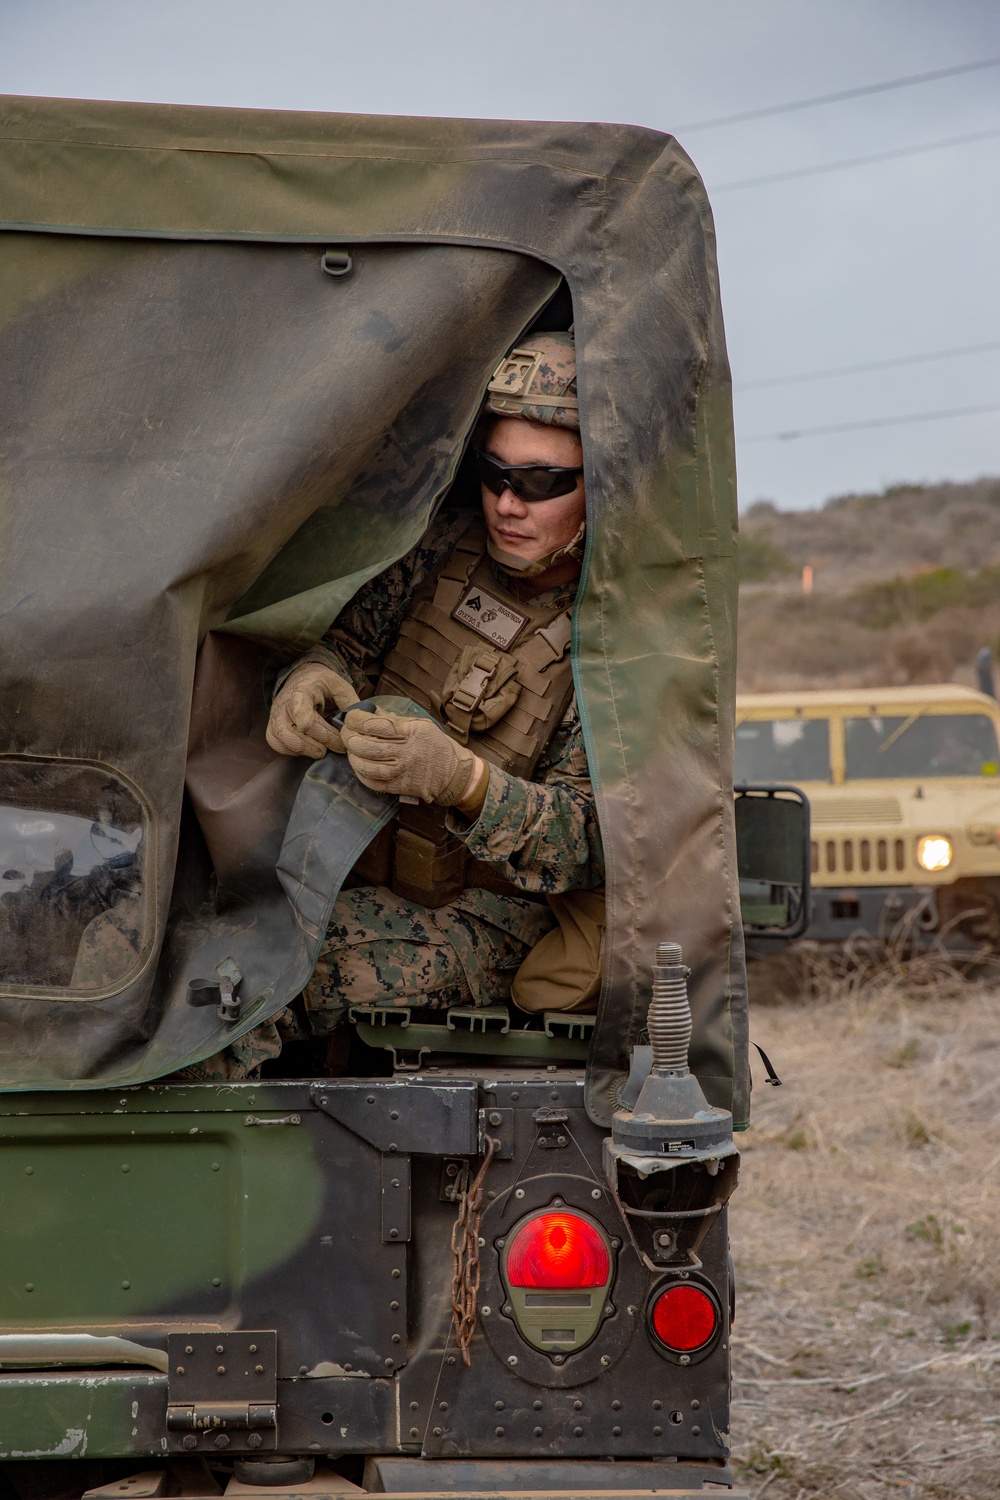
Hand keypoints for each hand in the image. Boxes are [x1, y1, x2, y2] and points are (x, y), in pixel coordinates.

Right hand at [266, 662, 359, 759]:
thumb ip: (349, 703)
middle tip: (339, 747)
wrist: (301, 680)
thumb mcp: (339, 686)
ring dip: (306, 750)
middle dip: (319, 742)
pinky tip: (310, 749)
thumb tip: (356, 724)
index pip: (299, 706)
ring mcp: (276, 717)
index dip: (304, 718)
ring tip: (324, 751)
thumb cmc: (322, 685)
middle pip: (294, 730)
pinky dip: (295, 752)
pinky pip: (279, 745)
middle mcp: (284, 704)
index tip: (313, 730)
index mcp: (302, 691)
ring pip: (284, 740)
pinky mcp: (272, 729)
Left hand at [343, 708, 485, 807]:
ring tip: (351, 749)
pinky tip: (358, 766)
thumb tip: (370, 712)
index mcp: (409, 732)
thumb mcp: (420, 724)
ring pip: (366, 765)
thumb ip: (394, 719)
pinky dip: (360, 773)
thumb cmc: (435, 745)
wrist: (453, 772)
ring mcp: (400, 771)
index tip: (350, 717)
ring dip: (353, 756)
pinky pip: (372, 782)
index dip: (355, 719)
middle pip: (365, 744)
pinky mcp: (398, 787)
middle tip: (345, 733)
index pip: (373, 724)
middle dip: (349, 736)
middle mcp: (404, 752)